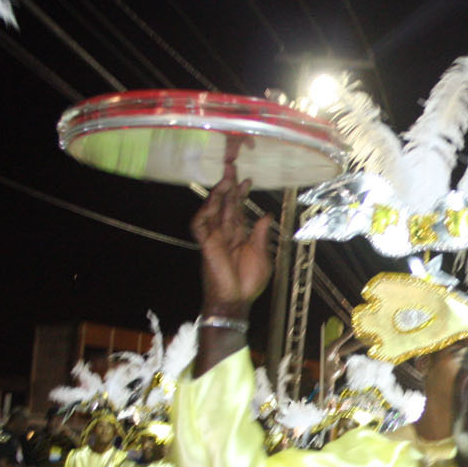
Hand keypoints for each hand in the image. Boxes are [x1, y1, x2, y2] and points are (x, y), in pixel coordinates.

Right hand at [190, 162, 273, 315]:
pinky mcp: (206, 245)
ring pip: (213, 210)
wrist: (236, 300)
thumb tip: (267, 216)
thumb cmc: (248, 282)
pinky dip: (205, 212)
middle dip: (228, 185)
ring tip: (226, 180)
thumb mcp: (262, 255)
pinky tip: (213, 200)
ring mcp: (214, 238)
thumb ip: (261, 234)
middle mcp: (225, 233)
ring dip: (218, 194)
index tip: (247, 179)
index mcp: (239, 235)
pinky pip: (200, 225)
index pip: (238, 209)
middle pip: (225, 204)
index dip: (241, 194)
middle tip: (232, 167)